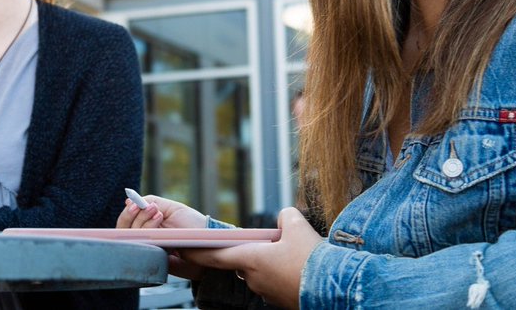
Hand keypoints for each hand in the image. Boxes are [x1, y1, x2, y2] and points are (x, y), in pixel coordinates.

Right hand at [116, 194, 209, 279]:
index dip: (128, 213)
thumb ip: (150, 202)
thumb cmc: (194, 226)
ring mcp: (150, 250)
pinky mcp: (155, 261)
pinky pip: (143, 253)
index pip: (126, 221)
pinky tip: (160, 232)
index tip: (135, 204)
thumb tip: (128, 201)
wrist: (211, 246)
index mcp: (147, 225)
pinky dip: (148, 240)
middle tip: (153, 209)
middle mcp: (145, 238)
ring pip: (131, 240)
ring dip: (143, 224)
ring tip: (159, 215)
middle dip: (136, 217)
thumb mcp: (173, 209)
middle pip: (124, 231)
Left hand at [179, 207, 320, 309]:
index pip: (214, 256)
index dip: (195, 252)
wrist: (334, 288)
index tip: (180, 249)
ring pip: (260, 272)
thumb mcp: (297, 227)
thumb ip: (285, 216)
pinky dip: (281, 273)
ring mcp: (266, 292)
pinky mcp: (280, 299)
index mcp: (250, 260)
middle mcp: (253, 278)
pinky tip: (299, 267)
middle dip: (249, 252)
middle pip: (242, 261)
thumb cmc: (311, 259)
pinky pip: (274, 282)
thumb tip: (283, 216)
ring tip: (293, 254)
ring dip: (269, 263)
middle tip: (266, 244)